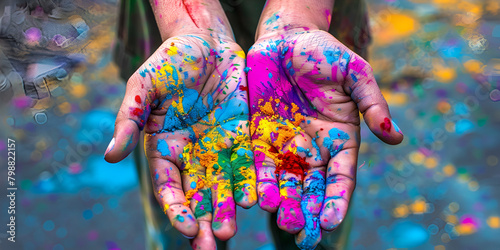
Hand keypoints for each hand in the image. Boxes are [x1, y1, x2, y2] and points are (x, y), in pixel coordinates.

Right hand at [105, 34, 255, 247]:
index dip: (177, 208)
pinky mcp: (244, 137)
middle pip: (198, 194)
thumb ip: (129, 119)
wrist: (207, 41)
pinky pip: (250, 164)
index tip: (187, 229)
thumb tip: (109, 156)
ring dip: (228, 209)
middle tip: (212, 245)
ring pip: (225, 185)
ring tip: (231, 229)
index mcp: (165, 148)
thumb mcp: (145, 85)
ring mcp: (221, 147)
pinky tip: (259, 200)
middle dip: (204, 220)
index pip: (170, 187)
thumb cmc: (170, 60)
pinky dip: (254, 182)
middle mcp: (194, 154)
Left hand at [248, 29, 402, 248]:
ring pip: (286, 182)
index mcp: (341, 139)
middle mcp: (314, 148)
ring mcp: (286, 145)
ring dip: (284, 203)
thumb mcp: (354, 74)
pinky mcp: (261, 136)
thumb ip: (372, 104)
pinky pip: (260, 164)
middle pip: (313, 188)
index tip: (329, 223)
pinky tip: (258, 199)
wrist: (286, 38)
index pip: (340, 178)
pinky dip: (260, 182)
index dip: (336, 201)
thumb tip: (395, 136)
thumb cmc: (325, 53)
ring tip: (282, 220)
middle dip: (309, 213)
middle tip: (304, 237)